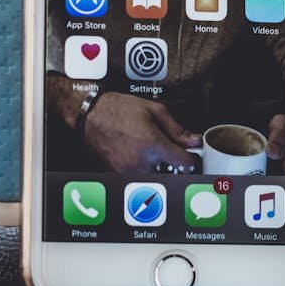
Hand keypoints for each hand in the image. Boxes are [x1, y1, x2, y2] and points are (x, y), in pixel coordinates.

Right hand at [82, 93, 200, 173]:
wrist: (91, 114)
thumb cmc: (118, 109)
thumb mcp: (153, 110)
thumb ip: (176, 129)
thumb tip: (193, 140)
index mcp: (153, 144)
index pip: (183, 163)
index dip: (190, 158)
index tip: (188, 154)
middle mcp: (141, 161)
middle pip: (169, 172)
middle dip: (170, 162)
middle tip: (163, 148)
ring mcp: (128, 170)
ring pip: (153, 176)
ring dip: (155, 166)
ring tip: (146, 149)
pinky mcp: (118, 173)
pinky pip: (137, 176)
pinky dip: (140, 168)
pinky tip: (134, 153)